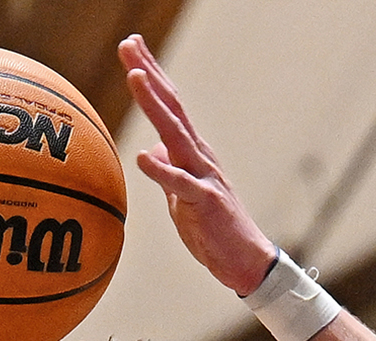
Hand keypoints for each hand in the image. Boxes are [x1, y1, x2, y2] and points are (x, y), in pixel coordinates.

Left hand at [120, 34, 276, 295]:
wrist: (246, 261)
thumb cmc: (214, 229)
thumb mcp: (182, 197)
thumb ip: (168, 172)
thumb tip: (153, 150)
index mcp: (192, 153)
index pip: (169, 106)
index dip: (150, 75)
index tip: (132, 46)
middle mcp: (200, 157)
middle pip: (172, 107)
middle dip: (149, 73)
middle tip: (129, 43)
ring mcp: (205, 177)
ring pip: (176, 135)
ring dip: (154, 104)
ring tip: (135, 77)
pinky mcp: (207, 203)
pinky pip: (182, 185)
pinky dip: (162, 171)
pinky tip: (144, 157)